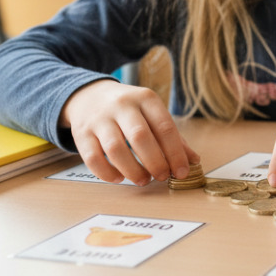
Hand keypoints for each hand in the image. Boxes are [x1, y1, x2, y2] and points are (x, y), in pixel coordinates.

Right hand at [60, 79, 198, 184]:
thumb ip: (173, 136)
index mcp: (145, 98)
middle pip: (140, 137)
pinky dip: (107, 173)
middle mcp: (122, 105)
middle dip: (155, 162)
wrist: (89, 95)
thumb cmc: (130, 109)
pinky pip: (93, 158)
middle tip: (162, 177)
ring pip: (115, 149)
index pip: (164, 127)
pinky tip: (119, 178)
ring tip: (143, 180)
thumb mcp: (152, 113)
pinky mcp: (81, 133)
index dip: (175, 153)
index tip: (182, 172)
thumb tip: (194, 160)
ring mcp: (99, 119)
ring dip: (132, 170)